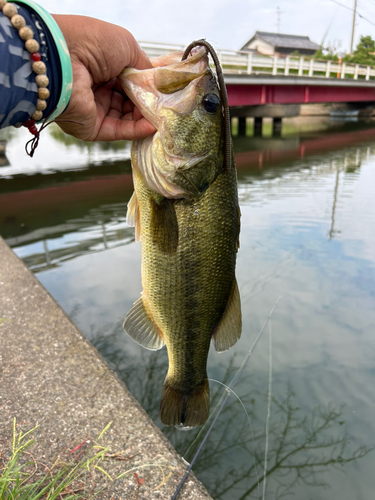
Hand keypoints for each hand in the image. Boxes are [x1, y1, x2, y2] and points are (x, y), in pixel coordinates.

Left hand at [52, 15, 155, 140]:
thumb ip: (144, 65)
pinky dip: (137, 129)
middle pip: (130, 101)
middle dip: (148, 103)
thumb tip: (156, 83)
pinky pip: (119, 130)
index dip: (147, 86)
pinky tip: (152, 125)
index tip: (164, 90)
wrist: (62, 60)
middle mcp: (98, 89)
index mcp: (103, 67)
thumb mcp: (126, 45)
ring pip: (127, 118)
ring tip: (162, 115)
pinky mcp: (92, 128)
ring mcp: (95, 110)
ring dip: (145, 117)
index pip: (130, 81)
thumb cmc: (92, 44)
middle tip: (166, 105)